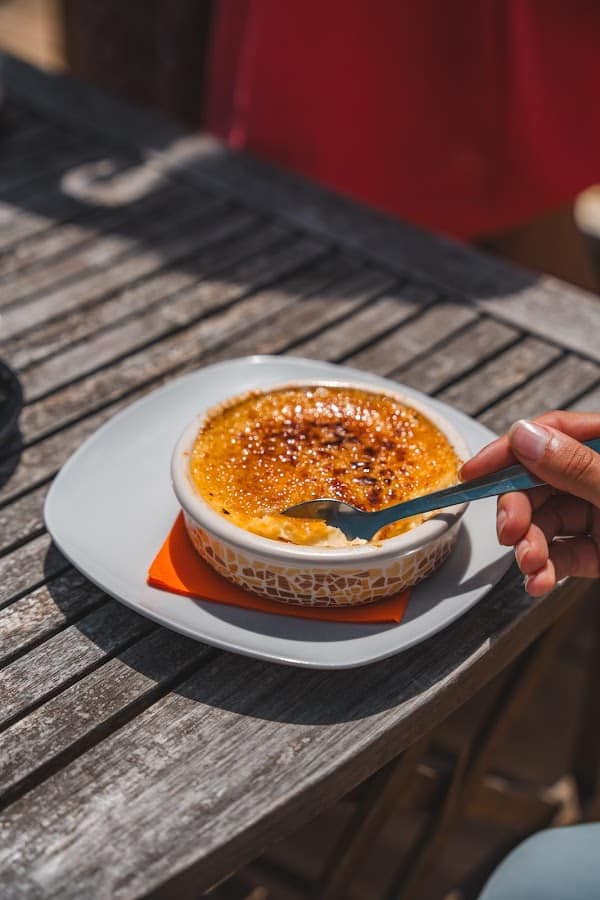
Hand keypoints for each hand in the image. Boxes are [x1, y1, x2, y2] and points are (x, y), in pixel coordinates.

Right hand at [460, 411, 599, 595]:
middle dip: (519, 511)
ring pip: (548, 521)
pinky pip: (565, 553)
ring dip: (530, 547)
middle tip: (510, 532)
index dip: (509, 450)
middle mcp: (599, 476)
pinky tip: (539, 582)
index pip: (552, 432)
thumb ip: (577, 466)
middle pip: (541, 481)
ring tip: (531, 567)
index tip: (473, 472)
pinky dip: (547, 569)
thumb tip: (524, 437)